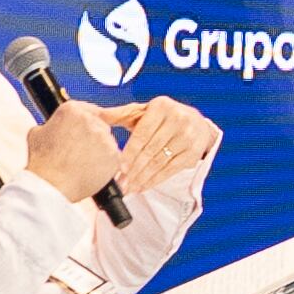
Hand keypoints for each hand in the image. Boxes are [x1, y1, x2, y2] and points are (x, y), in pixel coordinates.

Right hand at [23, 90, 131, 205]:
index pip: (89, 110)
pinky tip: (91, 172)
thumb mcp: (37, 134)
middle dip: (93, 138)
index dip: (88, 122)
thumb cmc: (42, 163)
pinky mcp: (114, 155)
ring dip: (100, 152)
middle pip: (100, 126)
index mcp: (72, 110)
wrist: (51, 185)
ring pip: (107, 143)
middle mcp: (90, 120)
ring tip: (82, 165)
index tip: (86, 130)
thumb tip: (54, 128)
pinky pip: (114, 159)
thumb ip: (51, 125)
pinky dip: (106, 166)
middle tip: (80, 153)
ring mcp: (104, 137)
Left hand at [100, 96, 220, 190]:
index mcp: (162, 106)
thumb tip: (97, 116)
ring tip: (129, 188)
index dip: (130, 152)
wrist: (197, 123)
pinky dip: (155, 180)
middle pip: (151, 150)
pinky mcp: (193, 153)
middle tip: (121, 183)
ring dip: (142, 178)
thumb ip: (120, 114)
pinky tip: (143, 186)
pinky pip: (170, 170)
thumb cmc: (163, 117)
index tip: (119, 167)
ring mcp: (188, 137)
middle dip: (134, 169)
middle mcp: (178, 119)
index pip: (142, 133)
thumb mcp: (144, 111)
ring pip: (160, 162)